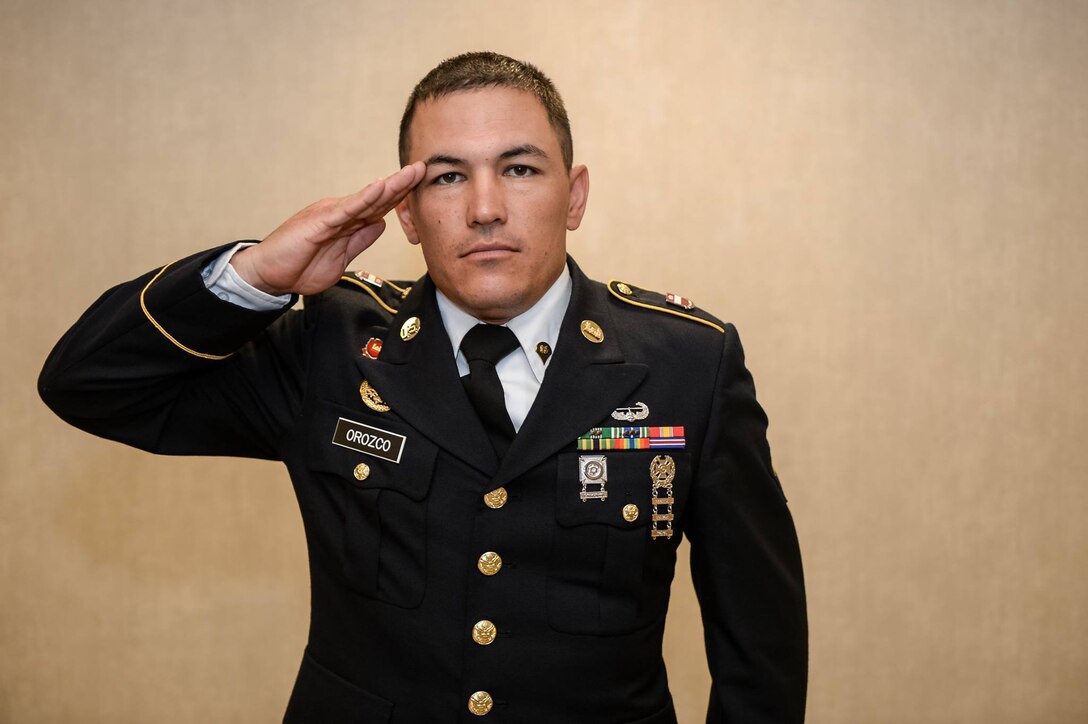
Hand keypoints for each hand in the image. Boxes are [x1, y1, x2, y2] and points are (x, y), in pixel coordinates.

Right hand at [231, 162, 425, 295]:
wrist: (268, 275)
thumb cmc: (299, 267)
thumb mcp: (341, 258)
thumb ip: (360, 240)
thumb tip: (380, 225)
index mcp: (347, 222)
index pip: (379, 208)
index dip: (401, 197)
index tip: (422, 186)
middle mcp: (340, 213)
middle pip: (377, 198)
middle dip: (402, 184)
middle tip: (424, 168)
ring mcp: (330, 215)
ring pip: (366, 199)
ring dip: (390, 186)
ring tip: (411, 173)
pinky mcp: (319, 222)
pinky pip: (345, 209)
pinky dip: (363, 198)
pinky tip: (380, 188)